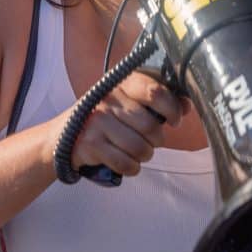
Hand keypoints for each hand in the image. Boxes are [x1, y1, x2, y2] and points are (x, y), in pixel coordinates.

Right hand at [57, 72, 187, 178]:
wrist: (63, 136)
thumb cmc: (104, 117)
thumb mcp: (128, 102)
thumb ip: (157, 101)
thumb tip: (187, 104)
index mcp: (121, 83)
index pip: (156, 92)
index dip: (172, 110)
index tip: (174, 120)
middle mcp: (108, 99)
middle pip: (151, 127)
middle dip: (157, 141)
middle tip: (151, 141)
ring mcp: (97, 121)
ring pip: (140, 148)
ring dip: (144, 156)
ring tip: (137, 151)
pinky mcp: (91, 144)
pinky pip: (126, 163)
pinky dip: (132, 168)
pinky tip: (127, 162)